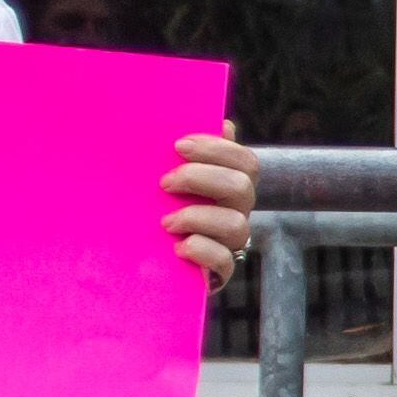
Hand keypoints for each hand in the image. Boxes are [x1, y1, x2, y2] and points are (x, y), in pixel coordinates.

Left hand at [167, 134, 257, 283]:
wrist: (151, 260)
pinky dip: (201, 250)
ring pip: (236, 224)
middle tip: (165, 183)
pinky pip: (225, 261)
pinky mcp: (221, 271)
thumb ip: (194, 154)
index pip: (246, 161)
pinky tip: (177, 247)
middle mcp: (238, 211)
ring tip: (166, 222)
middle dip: (201, 179)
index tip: (179, 146)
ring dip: (197, 217)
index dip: (217, 149)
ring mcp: (232, 242)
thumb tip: (223, 124)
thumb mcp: (175, 179)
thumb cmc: (164, 208)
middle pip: (241, 187)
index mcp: (232, 185)